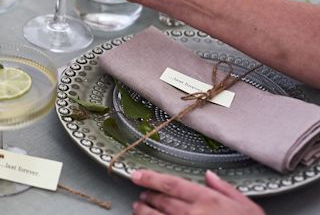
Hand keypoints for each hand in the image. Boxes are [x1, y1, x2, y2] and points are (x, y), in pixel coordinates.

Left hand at [131, 170, 264, 214]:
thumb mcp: (248, 207)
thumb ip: (226, 190)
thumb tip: (209, 176)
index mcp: (209, 201)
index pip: (172, 184)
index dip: (151, 178)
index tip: (138, 175)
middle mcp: (193, 214)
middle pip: (161, 200)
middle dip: (148, 195)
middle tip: (142, 193)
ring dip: (143, 211)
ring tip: (138, 207)